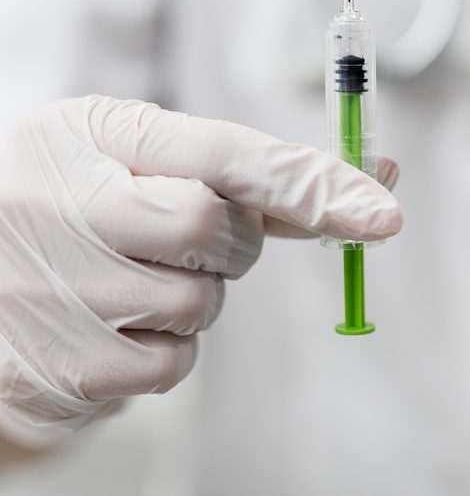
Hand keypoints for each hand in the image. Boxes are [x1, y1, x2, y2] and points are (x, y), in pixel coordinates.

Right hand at [0, 96, 401, 442]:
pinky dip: (167, 345)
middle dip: (230, 240)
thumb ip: (254, 172)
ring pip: (203, 303)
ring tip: (132, 273)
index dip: (313, 183)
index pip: (225, 156)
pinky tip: (118, 320)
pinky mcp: (57, 368)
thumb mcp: (142, 155)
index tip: (384, 212)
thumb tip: (376, 178)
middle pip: (223, 233)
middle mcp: (62, 205)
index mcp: (92, 134)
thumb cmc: (79, 199)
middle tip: (180, 233)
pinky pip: (171, 364)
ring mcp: (52, 291)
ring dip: (195, 294)